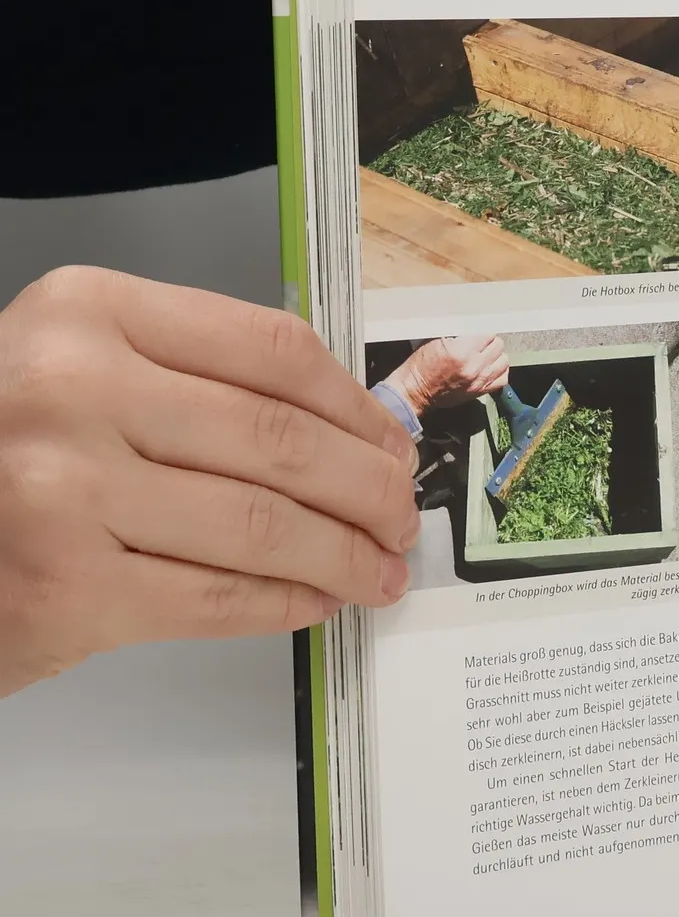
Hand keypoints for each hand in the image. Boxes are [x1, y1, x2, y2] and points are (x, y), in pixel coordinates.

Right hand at [0, 267, 420, 697]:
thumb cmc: (4, 446)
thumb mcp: (84, 368)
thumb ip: (200, 379)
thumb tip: (354, 432)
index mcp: (89, 313)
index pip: (273, 351)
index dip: (356, 407)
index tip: (392, 443)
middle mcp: (71, 390)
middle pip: (281, 442)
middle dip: (367, 490)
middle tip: (401, 517)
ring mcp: (62, 492)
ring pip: (262, 526)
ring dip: (342, 556)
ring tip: (377, 569)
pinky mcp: (63, 589)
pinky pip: (214, 597)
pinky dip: (282, 603)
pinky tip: (313, 600)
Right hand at [381, 334, 509, 412]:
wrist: (413, 393)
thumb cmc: (419, 367)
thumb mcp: (434, 341)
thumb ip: (457, 333)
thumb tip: (473, 325)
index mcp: (461, 351)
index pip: (487, 332)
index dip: (482, 328)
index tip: (478, 328)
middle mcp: (474, 367)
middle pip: (498, 345)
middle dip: (489, 340)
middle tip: (479, 340)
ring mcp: (479, 381)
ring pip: (504, 360)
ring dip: (496, 355)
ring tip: (485, 353)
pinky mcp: (479, 391)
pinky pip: (502, 379)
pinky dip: (499, 371)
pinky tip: (490, 367)